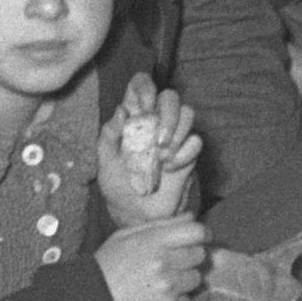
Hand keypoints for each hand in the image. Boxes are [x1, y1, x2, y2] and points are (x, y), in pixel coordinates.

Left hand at [98, 75, 201, 221]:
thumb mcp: (105, 163)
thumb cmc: (118, 187)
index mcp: (132, 118)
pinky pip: (196, 141)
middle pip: (170, 97)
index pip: (141, 86)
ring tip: (163, 156)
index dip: (145, 86)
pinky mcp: (189, 153)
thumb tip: (121, 111)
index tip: (145, 104)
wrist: (138, 215)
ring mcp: (174, 136)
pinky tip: (171, 167)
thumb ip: (108, 137)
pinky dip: (185, 152)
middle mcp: (155, 122)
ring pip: (188, 113)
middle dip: (167, 114)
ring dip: (177, 132)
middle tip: (158, 139)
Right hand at [99, 214, 211, 300]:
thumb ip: (160, 225)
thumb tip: (189, 216)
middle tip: (174, 260)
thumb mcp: (125, 236)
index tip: (200, 237)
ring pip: (196, 278)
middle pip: (200, 254)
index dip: (202, 233)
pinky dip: (177, 299)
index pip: (196, 231)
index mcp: (153, 241)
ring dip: (185, 278)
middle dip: (190, 256)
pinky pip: (187, 300)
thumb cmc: (107, 266)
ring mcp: (168, 286)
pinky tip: (158, 295)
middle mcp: (164, 262)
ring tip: (163, 279)